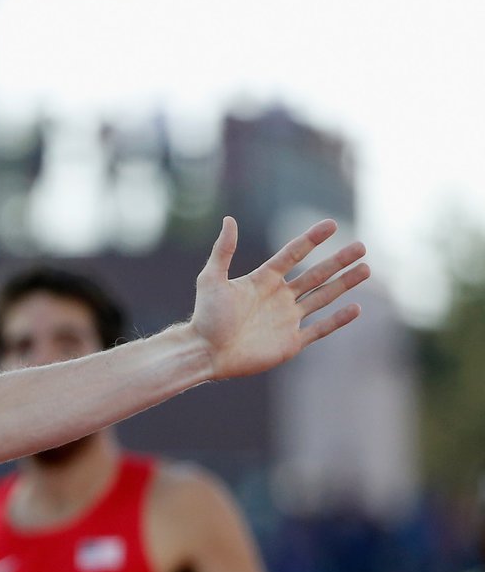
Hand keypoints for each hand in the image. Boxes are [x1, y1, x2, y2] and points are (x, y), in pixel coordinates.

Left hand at [190, 216, 368, 379]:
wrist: (205, 353)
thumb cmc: (205, 316)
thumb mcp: (211, 279)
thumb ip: (223, 250)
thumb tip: (230, 219)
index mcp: (263, 280)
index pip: (293, 254)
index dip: (312, 239)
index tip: (332, 224)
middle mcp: (279, 297)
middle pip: (315, 274)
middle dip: (338, 261)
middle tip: (361, 246)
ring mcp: (287, 319)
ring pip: (323, 297)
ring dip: (344, 284)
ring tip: (366, 269)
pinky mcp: (291, 341)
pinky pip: (320, 329)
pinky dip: (338, 320)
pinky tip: (355, 307)